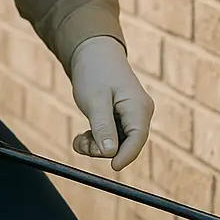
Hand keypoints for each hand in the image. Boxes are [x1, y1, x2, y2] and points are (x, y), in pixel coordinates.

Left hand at [69, 36, 153, 171]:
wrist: (92, 52)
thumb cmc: (94, 72)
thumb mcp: (95, 100)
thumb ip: (103, 127)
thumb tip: (110, 153)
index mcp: (139, 107)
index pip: (138, 138)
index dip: (126, 156)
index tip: (112, 167)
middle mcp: (140, 113)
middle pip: (126, 144)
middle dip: (102, 149)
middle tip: (80, 142)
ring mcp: (132, 116)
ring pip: (117, 144)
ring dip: (96, 145)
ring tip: (79, 138)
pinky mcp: (122, 119)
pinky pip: (112, 138)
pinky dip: (96, 140)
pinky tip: (84, 135)